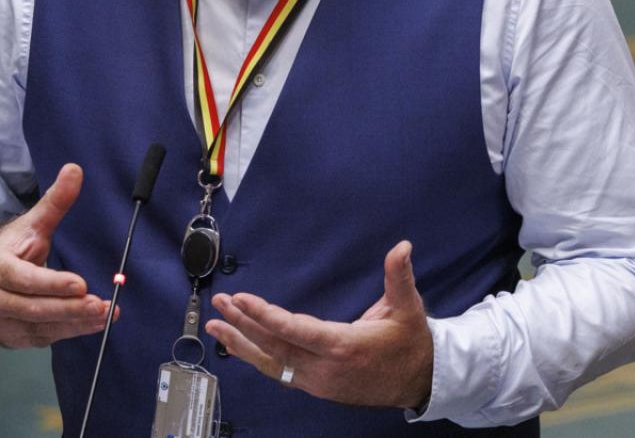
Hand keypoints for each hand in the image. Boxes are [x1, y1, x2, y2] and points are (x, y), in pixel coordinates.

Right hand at [0, 163, 112, 347]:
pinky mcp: (15, 338)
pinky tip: (92, 324)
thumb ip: (54, 202)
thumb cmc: (7, 252)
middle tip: (101, 305)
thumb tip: (75, 170)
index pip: (25, 279)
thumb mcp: (29, 225)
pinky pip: (44, 338)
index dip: (53, 284)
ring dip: (76, 324)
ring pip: (42, 327)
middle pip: (35, 308)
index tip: (81, 284)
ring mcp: (4, 322)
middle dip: (70, 309)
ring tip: (105, 315)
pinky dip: (69, 332)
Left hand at [205, 240, 433, 409]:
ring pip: (271, 363)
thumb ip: (399, 277)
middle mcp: (325, 368)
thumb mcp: (408, 308)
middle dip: (243, 324)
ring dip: (241, 343)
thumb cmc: (410, 343)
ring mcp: (318, 381)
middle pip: (274, 346)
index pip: (294, 331)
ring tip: (215, 325)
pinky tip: (237, 346)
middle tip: (220, 303)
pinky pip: (279, 372)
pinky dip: (255, 358)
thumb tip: (402, 247)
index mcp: (344, 346)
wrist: (419, 382)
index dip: (265, 315)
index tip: (242, 300)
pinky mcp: (316, 386)